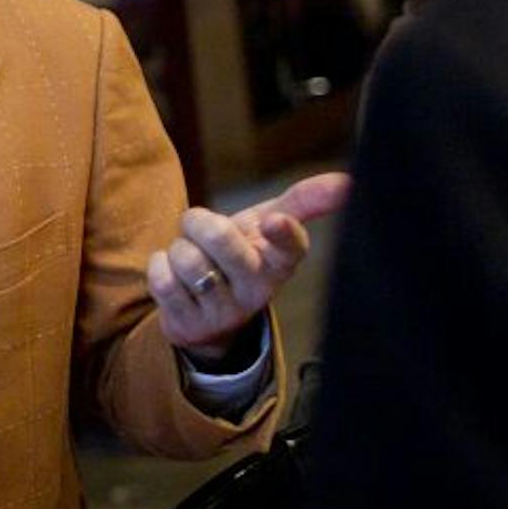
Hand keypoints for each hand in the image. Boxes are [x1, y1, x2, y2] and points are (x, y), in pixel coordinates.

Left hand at [147, 171, 351, 352]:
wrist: (204, 310)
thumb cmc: (242, 254)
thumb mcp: (269, 225)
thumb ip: (304, 201)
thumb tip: (348, 180)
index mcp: (280, 264)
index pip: (290, 249)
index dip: (283, 234)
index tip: (275, 221)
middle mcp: (257, 291)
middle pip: (221, 239)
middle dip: (200, 222)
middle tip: (201, 229)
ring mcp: (223, 313)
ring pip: (187, 259)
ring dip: (178, 249)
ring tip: (190, 259)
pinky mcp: (189, 327)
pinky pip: (162, 280)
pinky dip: (159, 267)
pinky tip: (174, 277)